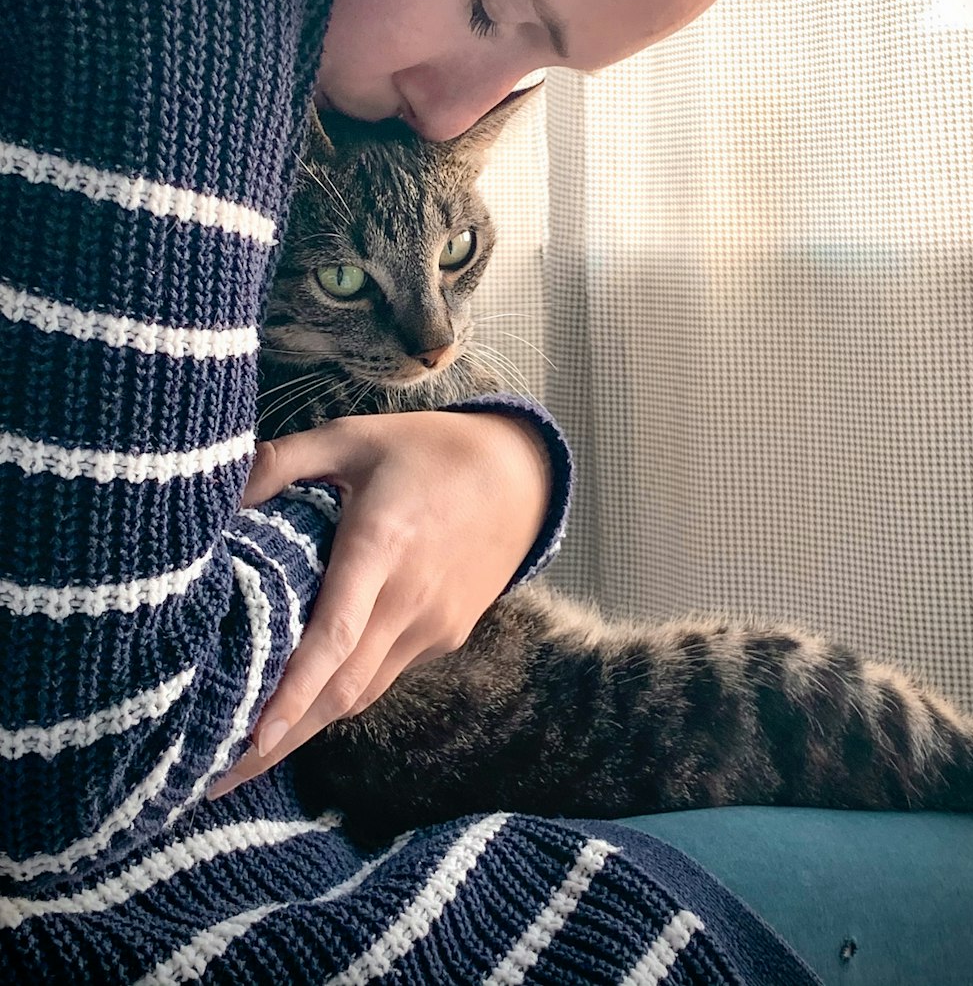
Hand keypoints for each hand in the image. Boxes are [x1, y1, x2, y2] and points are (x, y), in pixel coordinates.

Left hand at [207, 409, 549, 798]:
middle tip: (212, 779)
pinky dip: (342, 693)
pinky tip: (304, 700)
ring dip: (307, 727)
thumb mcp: (351, 436)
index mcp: (382, 546)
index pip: (336, 635)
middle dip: (280, 741)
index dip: (294, 691)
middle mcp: (410, 599)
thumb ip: (283, 460)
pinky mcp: (445, 637)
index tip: (251, 738)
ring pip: (363, 692)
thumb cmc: (425, 450)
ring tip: (244, 754)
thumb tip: (219, 497)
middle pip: (343, 688)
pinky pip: (385, 675)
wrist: (518, 474)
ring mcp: (432, 626)